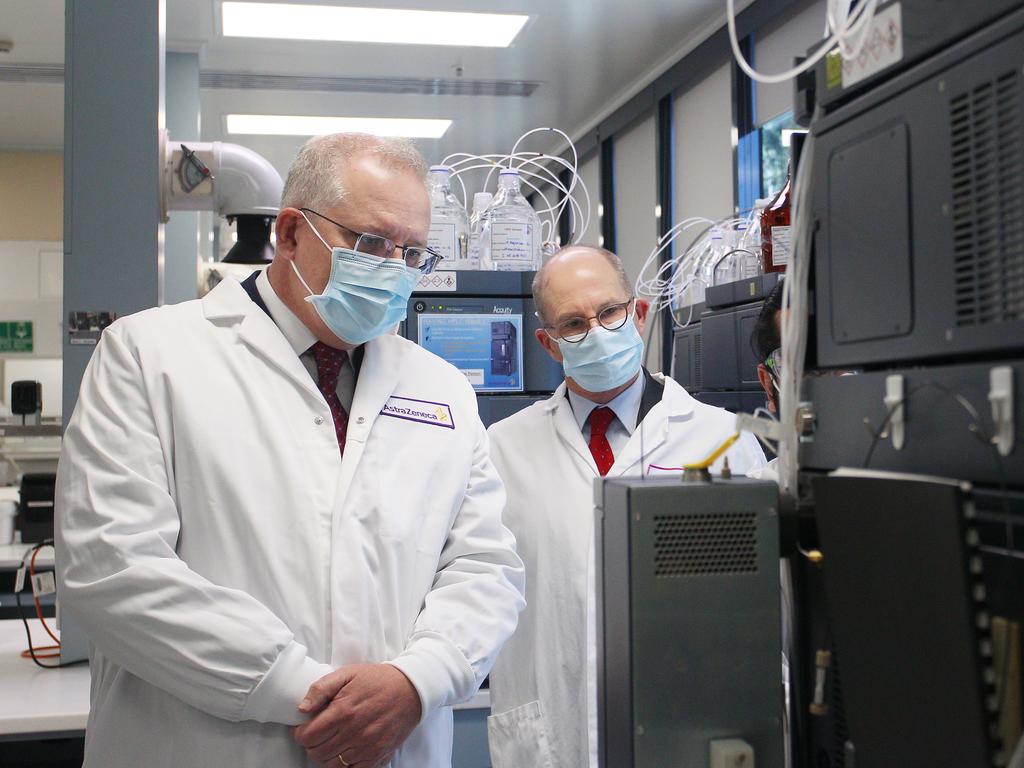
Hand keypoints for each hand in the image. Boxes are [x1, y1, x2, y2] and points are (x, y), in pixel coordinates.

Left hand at [293, 663, 421, 766]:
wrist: (410, 689)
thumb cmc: (377, 680)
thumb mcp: (348, 673)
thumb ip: (321, 688)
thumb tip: (302, 708)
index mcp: (342, 712)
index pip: (307, 736)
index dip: (300, 732)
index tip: (304, 726)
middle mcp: (353, 733)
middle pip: (316, 752)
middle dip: (312, 743)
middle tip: (318, 732)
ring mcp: (366, 748)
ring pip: (331, 765)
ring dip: (326, 754)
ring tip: (332, 740)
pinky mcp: (377, 756)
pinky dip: (344, 764)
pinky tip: (346, 750)